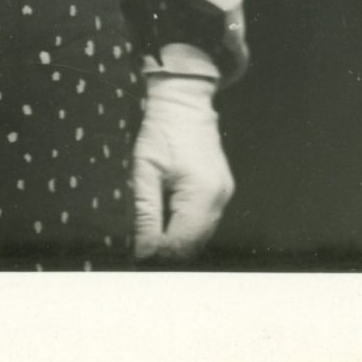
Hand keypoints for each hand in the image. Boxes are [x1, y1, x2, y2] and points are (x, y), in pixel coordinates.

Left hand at [131, 53, 232, 260]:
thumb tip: (143, 252)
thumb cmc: (161, 131)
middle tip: (141, 254)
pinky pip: (205, 222)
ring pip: (201, 236)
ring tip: (150, 240)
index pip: (181, 241)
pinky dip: (186, 229)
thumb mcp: (145, 171)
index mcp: (201, 192)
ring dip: (177, 243)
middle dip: (168, 254)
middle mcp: (219, 197)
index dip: (159, 255)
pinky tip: (167, 224)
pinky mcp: (222, 191)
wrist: (185, 102)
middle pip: (194, 244)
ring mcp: (224, 194)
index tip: (137, 259)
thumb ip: (146, 214)